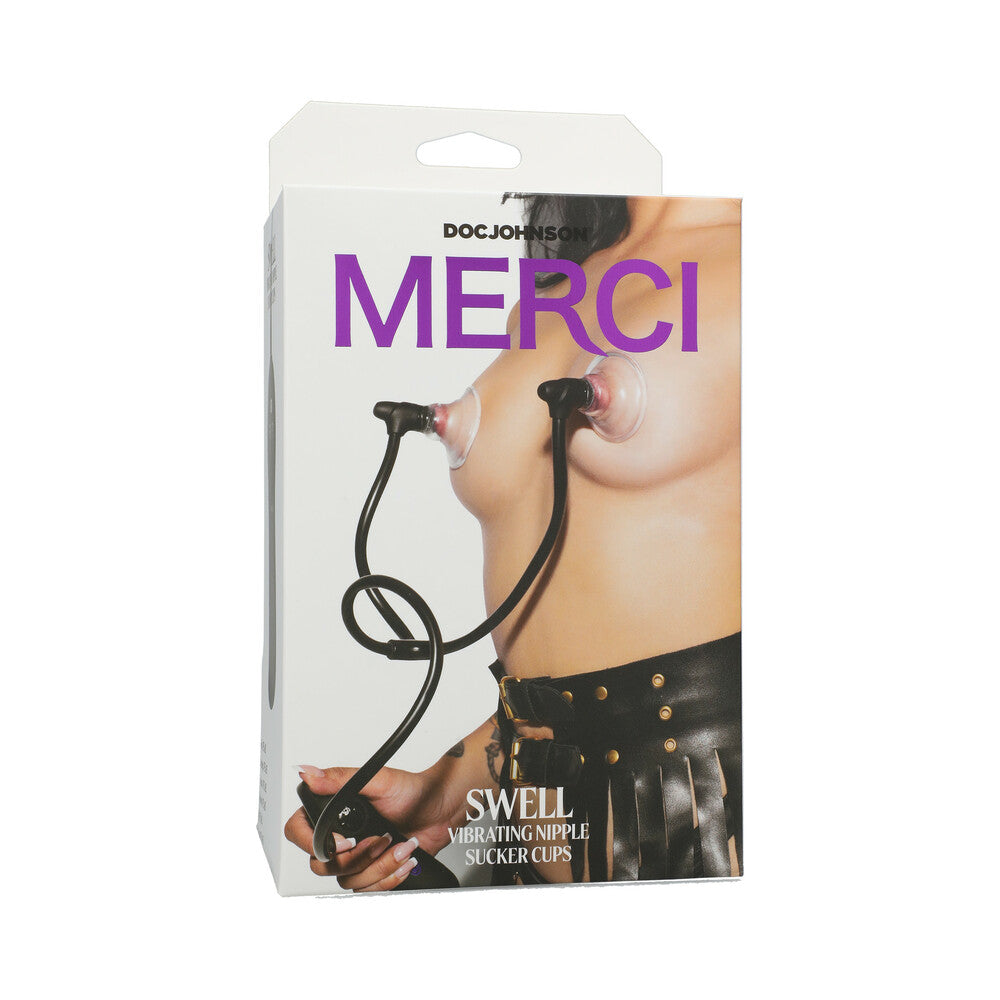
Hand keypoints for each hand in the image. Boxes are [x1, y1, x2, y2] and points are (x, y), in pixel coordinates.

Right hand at [284, 764, 453, 891]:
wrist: (442, 811)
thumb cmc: (413, 791)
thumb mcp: (378, 780)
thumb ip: (341, 779)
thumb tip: (309, 773)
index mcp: (333, 809)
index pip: (298, 831)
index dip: (314, 843)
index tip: (344, 842)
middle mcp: (340, 834)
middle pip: (322, 865)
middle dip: (357, 857)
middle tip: (381, 839)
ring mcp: (355, 856)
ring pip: (347, 880)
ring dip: (379, 865)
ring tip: (400, 844)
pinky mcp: (372, 871)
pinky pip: (367, 890)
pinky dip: (388, 877)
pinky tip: (404, 859)